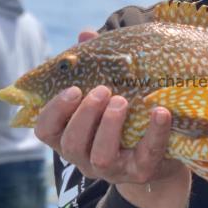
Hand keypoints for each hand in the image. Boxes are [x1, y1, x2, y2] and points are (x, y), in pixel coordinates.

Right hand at [34, 29, 190, 207]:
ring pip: (100, 157)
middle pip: (71, 143)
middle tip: (102, 90)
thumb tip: (85, 34)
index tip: (73, 89)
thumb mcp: (107, 93)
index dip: (53, 111)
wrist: (161, 155)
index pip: (45, 130)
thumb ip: (93, 66)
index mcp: (69, 137)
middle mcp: (84, 158)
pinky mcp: (141, 173)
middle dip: (84, 115)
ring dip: (109, 126)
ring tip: (122, 101)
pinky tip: (160, 112)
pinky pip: (146, 156)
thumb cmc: (125, 118)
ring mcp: (112, 170)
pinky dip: (154, 133)